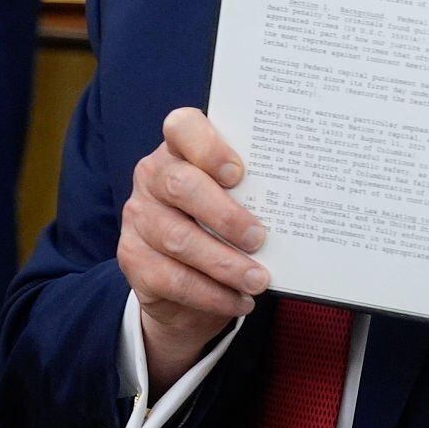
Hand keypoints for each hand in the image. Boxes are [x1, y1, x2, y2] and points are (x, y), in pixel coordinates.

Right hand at [117, 109, 268, 388]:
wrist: (181, 277)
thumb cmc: (221, 223)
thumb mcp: (235, 199)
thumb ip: (251, 192)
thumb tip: (295, 204)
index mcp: (179, 148)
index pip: (182, 127)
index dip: (209, 147)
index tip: (238, 173)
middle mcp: (152, 176)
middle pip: (181, 186)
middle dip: (225, 215)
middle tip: (260, 238)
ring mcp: (139, 217)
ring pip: (179, 239)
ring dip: (225, 264)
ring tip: (259, 279)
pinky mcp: (132, 258)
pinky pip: (173, 279)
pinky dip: (211, 294)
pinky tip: (239, 300)